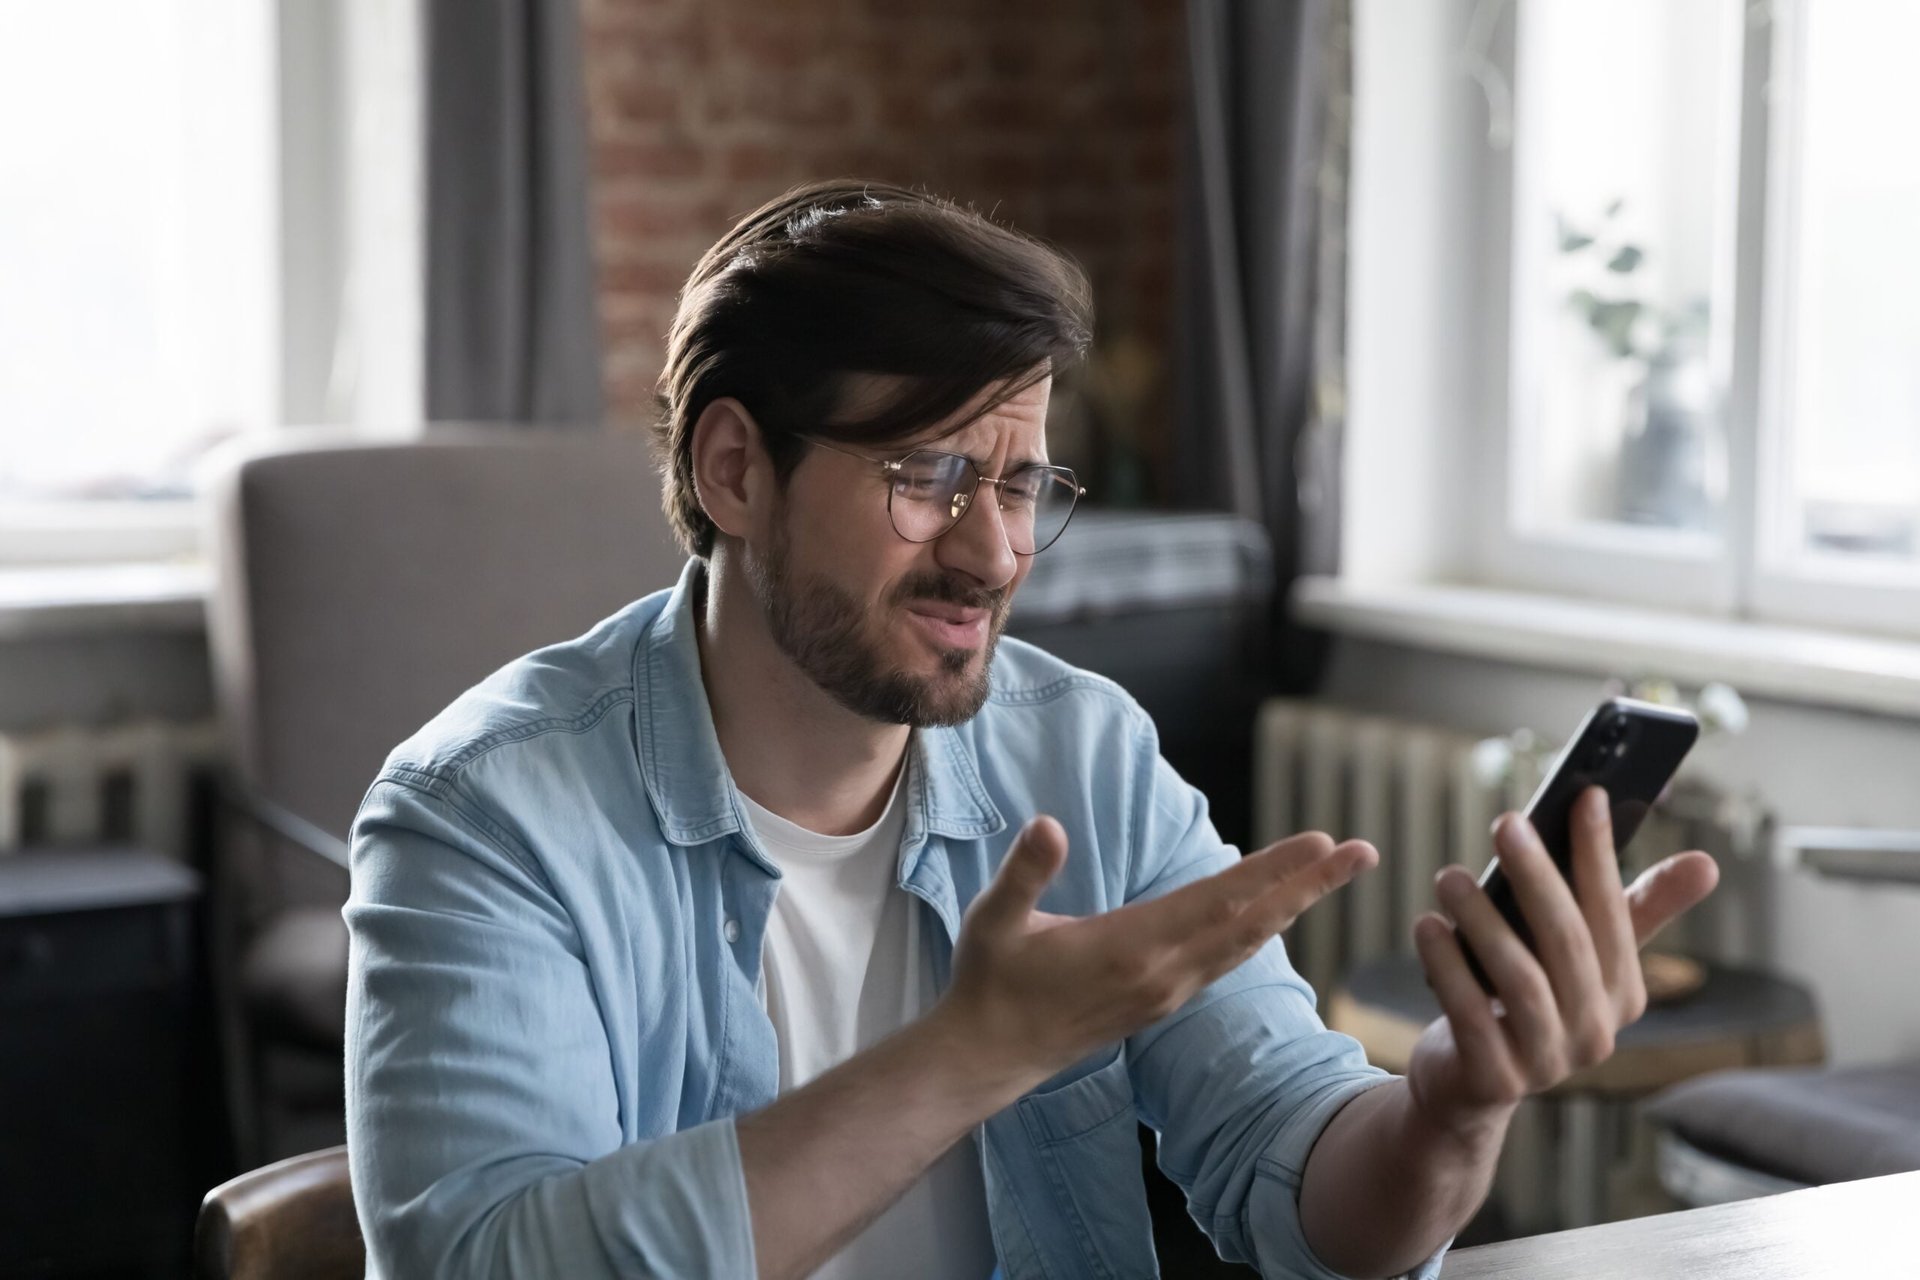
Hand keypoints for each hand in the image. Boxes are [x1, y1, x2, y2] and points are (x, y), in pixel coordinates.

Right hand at [936, 816, 1376, 1085]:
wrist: (991, 1055)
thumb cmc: (990, 980)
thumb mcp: (995, 920)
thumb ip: (1025, 872)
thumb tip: (1048, 826)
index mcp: (1131, 946)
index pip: (1219, 899)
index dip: (1274, 868)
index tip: (1322, 841)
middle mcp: (1163, 973)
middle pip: (1253, 922)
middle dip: (1310, 884)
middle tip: (1363, 851)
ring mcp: (1166, 992)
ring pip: (1246, 944)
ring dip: (1293, 906)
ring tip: (1331, 875)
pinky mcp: (1160, 1002)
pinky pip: (1225, 962)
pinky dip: (1259, 933)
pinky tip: (1274, 917)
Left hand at [1405, 787, 1719, 1138]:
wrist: (1466, 1084)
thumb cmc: (1525, 1001)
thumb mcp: (1576, 958)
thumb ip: (1631, 910)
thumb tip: (1706, 864)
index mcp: (1622, 994)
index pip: (1615, 915)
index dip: (1601, 855)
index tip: (1588, 796)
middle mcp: (1595, 1032)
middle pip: (1568, 942)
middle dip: (1538, 876)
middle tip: (1506, 822)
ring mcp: (1547, 1061)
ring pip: (1520, 978)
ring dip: (1482, 919)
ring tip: (1449, 877)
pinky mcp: (1495, 1079)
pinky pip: (1470, 1015)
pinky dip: (1447, 966)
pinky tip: (1426, 925)